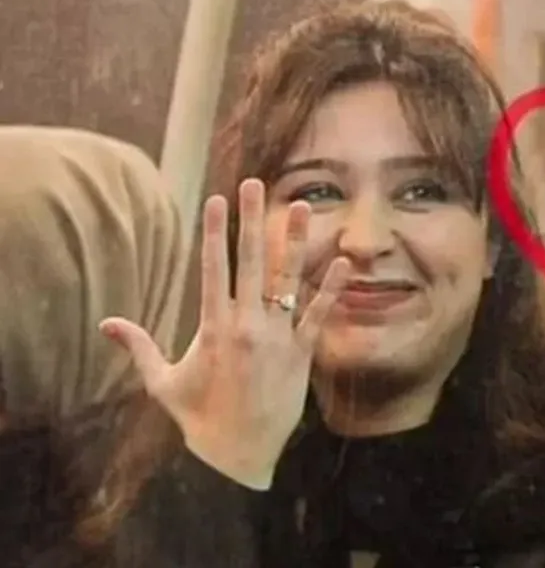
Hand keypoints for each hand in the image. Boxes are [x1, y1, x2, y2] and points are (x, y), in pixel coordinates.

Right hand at [101, 179, 347, 489]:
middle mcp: (247, 327)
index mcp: (213, 329)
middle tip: (255, 184)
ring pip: (288, 282)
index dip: (216, 233)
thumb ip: (138, 347)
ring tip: (301, 206)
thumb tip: (105, 323)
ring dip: (294, 242)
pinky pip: (319, 315)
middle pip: (250, 263)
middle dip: (252, 221)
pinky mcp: (302, 354)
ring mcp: (277, 338)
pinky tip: (342, 261)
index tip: (217, 199)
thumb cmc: (199, 418)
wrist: (238, 456)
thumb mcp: (162, 383)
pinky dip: (331, 289)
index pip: (214, 270)